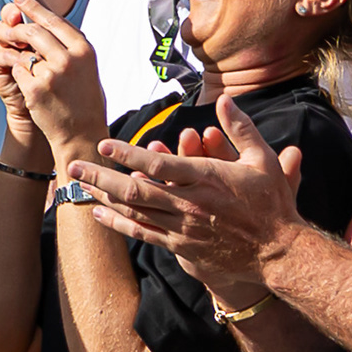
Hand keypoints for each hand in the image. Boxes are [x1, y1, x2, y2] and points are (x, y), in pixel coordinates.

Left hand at [0, 0, 107, 162]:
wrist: (82, 135)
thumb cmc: (85, 102)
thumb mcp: (87, 67)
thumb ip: (69, 45)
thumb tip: (46, 22)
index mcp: (84, 50)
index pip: (54, 19)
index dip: (33, 7)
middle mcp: (69, 59)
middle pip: (33, 31)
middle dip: (18, 28)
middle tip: (9, 25)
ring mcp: (51, 74)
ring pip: (24, 52)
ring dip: (20, 56)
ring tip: (26, 65)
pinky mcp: (35, 89)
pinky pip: (18, 71)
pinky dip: (20, 76)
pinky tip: (31, 87)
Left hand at [86, 94, 306, 290]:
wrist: (279, 252)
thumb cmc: (272, 204)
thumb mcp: (262, 160)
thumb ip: (241, 128)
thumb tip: (227, 99)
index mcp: (205, 179)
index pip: (157, 164)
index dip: (127, 154)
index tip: (103, 143)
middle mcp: (188, 204)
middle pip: (134, 189)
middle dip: (100, 177)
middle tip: (72, 165)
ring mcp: (182, 228)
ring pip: (133, 212)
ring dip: (103, 197)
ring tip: (78, 185)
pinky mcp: (181, 247)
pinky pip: (142, 233)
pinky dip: (117, 224)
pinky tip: (99, 214)